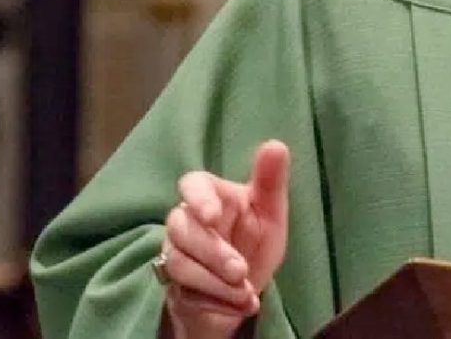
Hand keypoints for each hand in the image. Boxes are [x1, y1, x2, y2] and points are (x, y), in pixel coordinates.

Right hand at [161, 141, 290, 335]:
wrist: (240, 289)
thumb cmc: (253, 241)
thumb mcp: (270, 213)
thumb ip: (271, 182)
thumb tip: (276, 145)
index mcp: (210, 196)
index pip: (191, 184)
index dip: (198, 198)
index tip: (212, 215)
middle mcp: (186, 222)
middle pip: (182, 229)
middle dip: (213, 254)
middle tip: (241, 271)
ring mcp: (176, 254)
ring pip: (179, 264)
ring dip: (215, 283)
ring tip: (247, 294)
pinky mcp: (174, 287)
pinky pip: (185, 294)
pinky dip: (217, 303)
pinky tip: (243, 306)